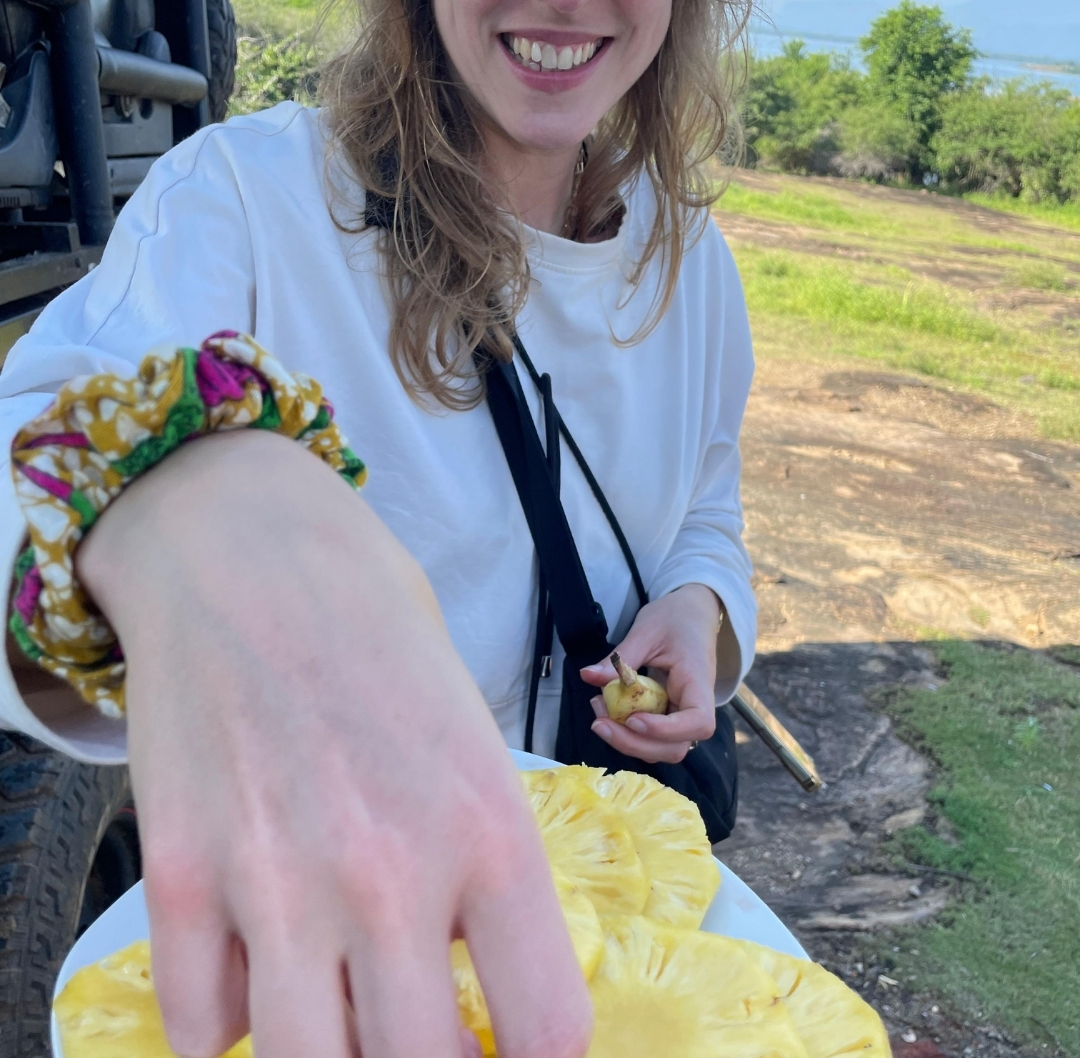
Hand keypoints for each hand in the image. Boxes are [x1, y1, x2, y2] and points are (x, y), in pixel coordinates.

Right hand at [77, 430, 591, 1057]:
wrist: (250, 551)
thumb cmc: (379, 634)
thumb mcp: (473, 738)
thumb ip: (482, 866)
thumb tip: (474, 983)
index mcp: (488, 828)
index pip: (547, 1029)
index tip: (509, 1051)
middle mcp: (390, 871)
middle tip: (415, 1028)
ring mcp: (276, 880)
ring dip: (325, 1055)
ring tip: (335, 1013)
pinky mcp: (179, 875)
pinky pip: (202, 1028)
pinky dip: (228, 1019)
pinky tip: (249, 969)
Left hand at [580, 584, 720, 764]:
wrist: (691, 613)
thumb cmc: (675, 618)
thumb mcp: (646, 631)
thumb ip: (619, 659)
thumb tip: (587, 676)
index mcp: (698, 681)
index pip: (698, 722)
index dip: (666, 731)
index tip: (633, 719)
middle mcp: (694, 705)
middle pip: (675, 747)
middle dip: (634, 743)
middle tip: (599, 722)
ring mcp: (681, 714)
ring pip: (660, 748)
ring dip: (627, 740)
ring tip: (599, 711)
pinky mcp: (667, 715)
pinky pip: (650, 736)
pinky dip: (626, 731)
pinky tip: (606, 708)